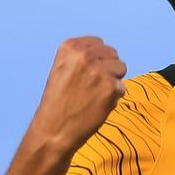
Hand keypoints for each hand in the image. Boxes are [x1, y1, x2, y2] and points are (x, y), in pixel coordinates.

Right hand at [29, 36, 126, 157]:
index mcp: (70, 47)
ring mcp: (98, 70)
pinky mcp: (110, 87)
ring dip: (113, 82)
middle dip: (107, 69)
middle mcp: (84, 55)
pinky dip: (113, 98)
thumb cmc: (59, 103)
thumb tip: (109, 55)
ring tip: (93, 96)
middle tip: (90, 87)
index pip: (99, 43)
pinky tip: (96, 106)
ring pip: (121, 68)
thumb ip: (83, 57)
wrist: (53, 132)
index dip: (97, 60)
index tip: (86, 74)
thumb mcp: (63, 69)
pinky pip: (122, 88)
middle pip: (113, 54)